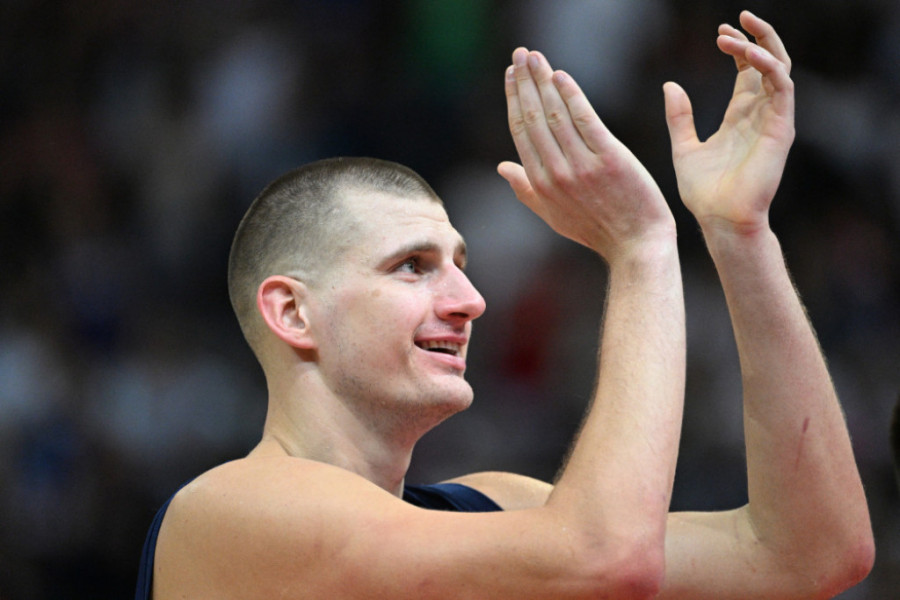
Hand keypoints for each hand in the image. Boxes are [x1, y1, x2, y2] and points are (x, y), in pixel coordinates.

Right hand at [498, 48, 673, 262]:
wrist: (636, 245)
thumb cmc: (597, 230)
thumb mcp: (554, 216)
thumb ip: (526, 190)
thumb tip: (502, 167)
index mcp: (540, 184)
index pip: (521, 132)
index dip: (514, 99)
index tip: (511, 76)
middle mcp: (556, 173)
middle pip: (534, 117)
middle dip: (524, 82)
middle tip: (519, 54)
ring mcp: (582, 166)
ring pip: (555, 115)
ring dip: (542, 81)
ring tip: (535, 57)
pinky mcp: (610, 159)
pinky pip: (585, 120)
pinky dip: (571, 95)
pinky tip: (561, 76)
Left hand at [663, 11, 794, 234]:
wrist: (720, 220)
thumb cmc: (704, 193)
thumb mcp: (683, 147)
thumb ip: (679, 117)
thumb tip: (670, 85)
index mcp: (740, 117)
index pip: (748, 72)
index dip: (738, 48)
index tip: (720, 32)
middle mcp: (760, 114)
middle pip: (768, 63)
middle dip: (755, 38)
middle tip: (735, 20)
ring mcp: (773, 120)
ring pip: (780, 69)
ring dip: (761, 45)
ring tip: (736, 33)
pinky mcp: (781, 128)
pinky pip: (782, 87)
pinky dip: (768, 67)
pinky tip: (747, 54)